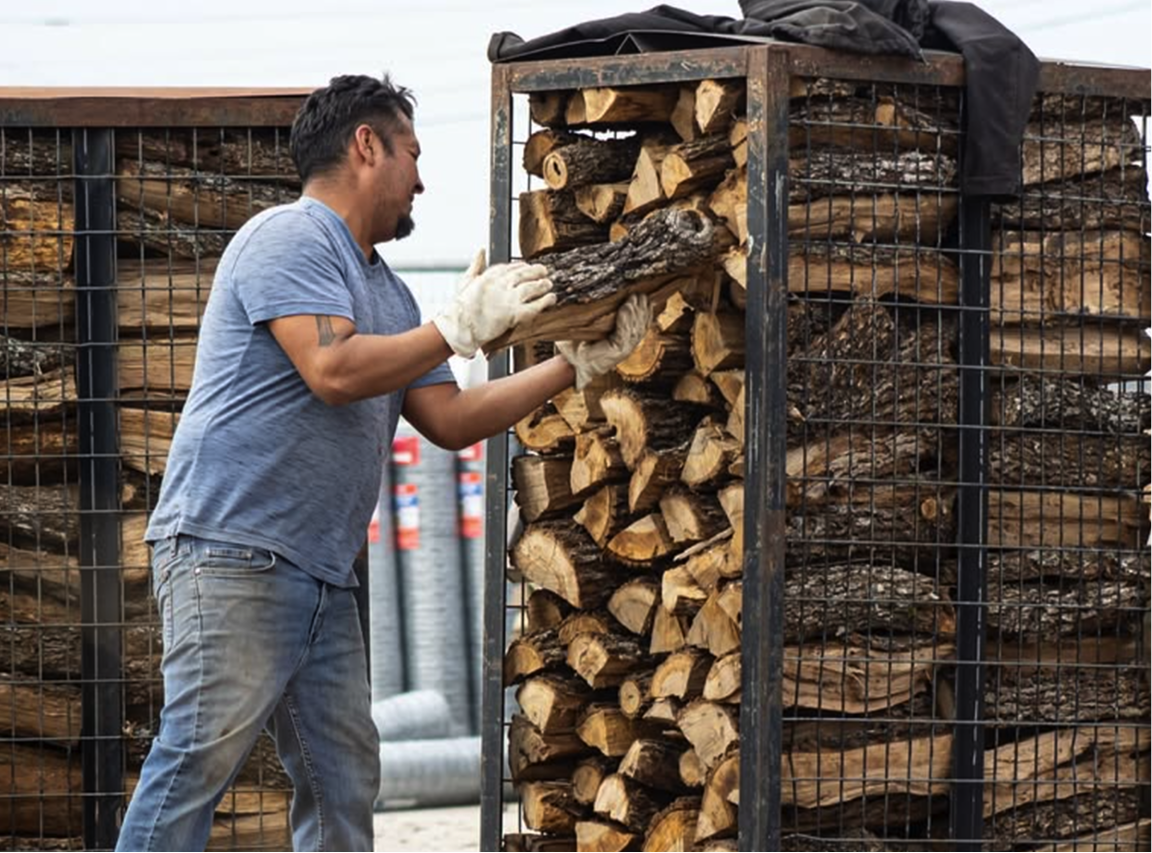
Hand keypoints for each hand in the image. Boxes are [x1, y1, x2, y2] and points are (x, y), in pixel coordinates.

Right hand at [433, 249, 556, 357]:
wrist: (459, 328)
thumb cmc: (460, 308)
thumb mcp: (465, 281)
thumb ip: (475, 265)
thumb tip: (481, 250)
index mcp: (489, 276)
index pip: (510, 266)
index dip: (521, 266)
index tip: (527, 266)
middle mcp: (501, 284)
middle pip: (524, 274)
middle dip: (536, 272)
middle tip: (544, 272)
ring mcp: (508, 298)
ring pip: (532, 288)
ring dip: (543, 285)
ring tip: (549, 284)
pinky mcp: (514, 314)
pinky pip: (535, 306)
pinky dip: (545, 301)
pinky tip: (551, 299)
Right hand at [556, 293, 650, 389]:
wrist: (579, 365)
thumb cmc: (572, 353)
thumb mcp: (568, 346)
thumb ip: (568, 343)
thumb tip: (561, 327)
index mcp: (609, 354)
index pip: (622, 337)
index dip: (625, 321)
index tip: (625, 306)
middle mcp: (623, 352)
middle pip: (634, 331)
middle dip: (636, 312)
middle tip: (636, 296)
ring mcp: (629, 347)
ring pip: (640, 329)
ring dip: (642, 312)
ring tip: (641, 296)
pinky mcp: (631, 342)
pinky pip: (642, 329)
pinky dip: (646, 316)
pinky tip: (647, 304)